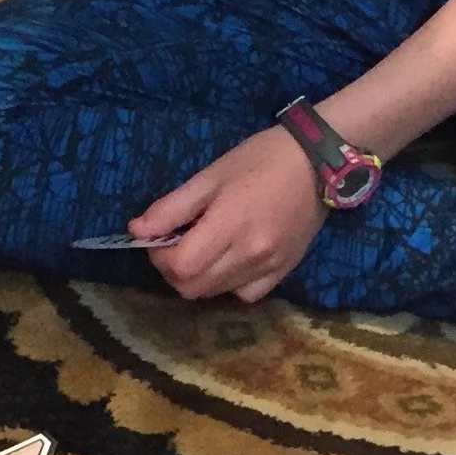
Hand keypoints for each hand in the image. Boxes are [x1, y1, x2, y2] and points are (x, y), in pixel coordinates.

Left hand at [134, 126, 326, 303]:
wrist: (318, 163)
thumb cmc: (261, 160)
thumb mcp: (210, 176)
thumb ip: (171, 208)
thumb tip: (136, 231)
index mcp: (229, 226)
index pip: (179, 266)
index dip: (159, 257)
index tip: (159, 238)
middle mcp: (250, 255)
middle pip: (192, 288)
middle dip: (173, 270)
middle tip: (177, 244)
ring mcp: (269, 268)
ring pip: (215, 293)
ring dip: (198, 278)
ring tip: (203, 249)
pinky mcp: (283, 272)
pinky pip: (245, 295)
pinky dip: (228, 284)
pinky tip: (229, 261)